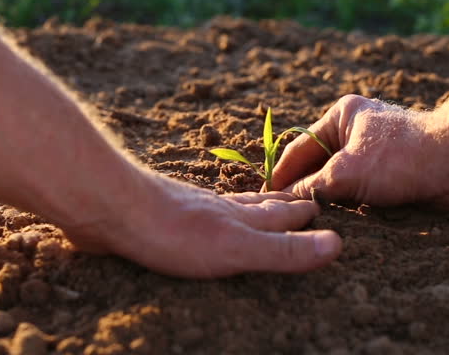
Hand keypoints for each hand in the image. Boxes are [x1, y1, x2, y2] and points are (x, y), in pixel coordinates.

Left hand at [60, 174, 341, 277]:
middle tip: (297, 197)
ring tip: (254, 201)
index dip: (300, 213)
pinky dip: (206, 210)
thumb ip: (284, 251)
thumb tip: (337, 245)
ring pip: (225, 205)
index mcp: (238, 219)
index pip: (279, 214)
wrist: (112, 208)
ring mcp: (186, 208)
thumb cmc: (174, 233)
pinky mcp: (157, 214)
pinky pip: (192, 210)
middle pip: (256, 205)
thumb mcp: (238, 250)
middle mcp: (216, 208)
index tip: (319, 205)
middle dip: (279, 204)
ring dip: (245, 204)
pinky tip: (196, 211)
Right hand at [271, 95, 448, 210]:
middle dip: (303, 188)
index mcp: (340, 116)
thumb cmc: (401, 158)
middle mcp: (355, 129)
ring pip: (338, 179)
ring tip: (305, 221)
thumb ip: (312, 187)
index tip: (264, 198)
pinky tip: (337, 221)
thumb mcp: (345, 173)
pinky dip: (348, 203)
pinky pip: (359, 189)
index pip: (299, 148)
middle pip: (317, 163)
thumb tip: (286, 200)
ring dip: (327, 199)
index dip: (280, 174)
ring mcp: (373, 151)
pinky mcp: (391, 171)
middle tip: (281, 214)